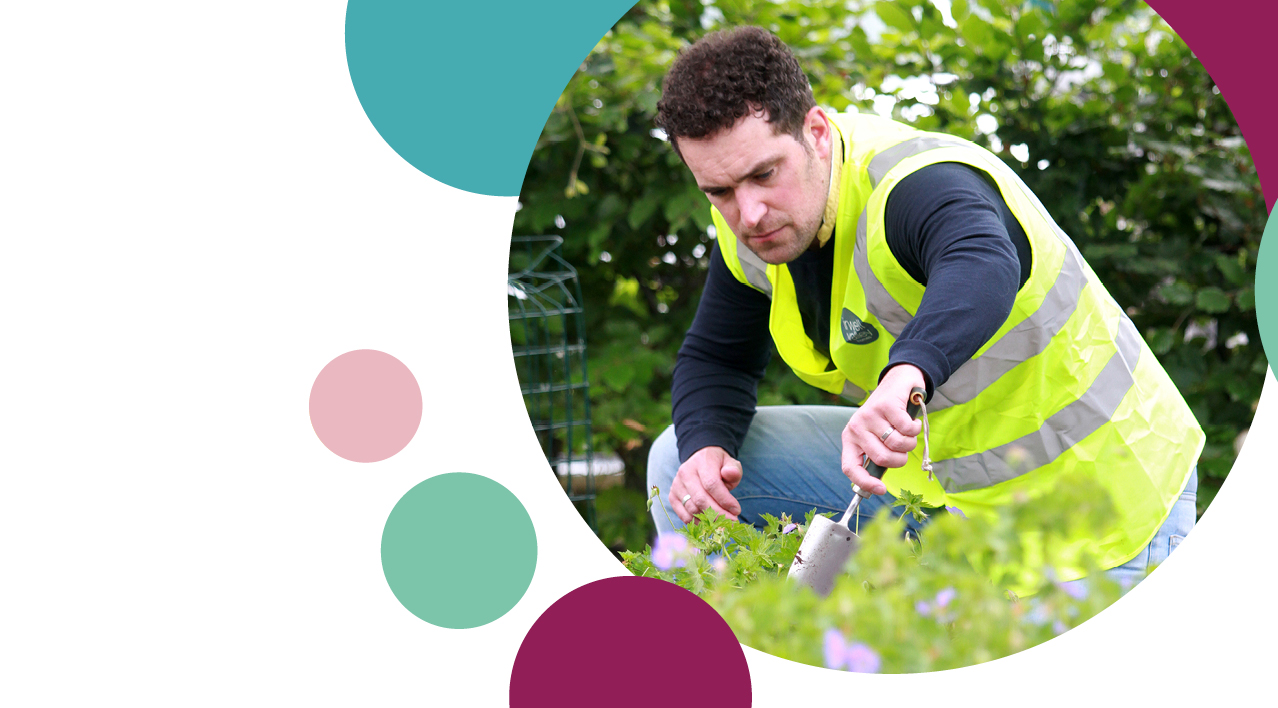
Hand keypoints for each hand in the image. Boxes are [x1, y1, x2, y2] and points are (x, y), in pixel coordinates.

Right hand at [669, 446, 742, 523]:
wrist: (701, 461)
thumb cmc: (718, 466)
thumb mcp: (730, 463)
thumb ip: (733, 470)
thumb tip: (731, 474)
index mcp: (701, 462)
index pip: (711, 484)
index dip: (724, 500)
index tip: (736, 510)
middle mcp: (685, 472)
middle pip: (701, 499)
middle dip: (718, 514)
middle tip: (732, 522)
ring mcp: (677, 485)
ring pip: (692, 509)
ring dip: (709, 520)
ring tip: (722, 523)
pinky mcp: (673, 497)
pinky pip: (684, 515)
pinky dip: (697, 523)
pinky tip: (710, 524)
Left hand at [840, 364, 925, 494]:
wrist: (897, 382)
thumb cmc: (887, 417)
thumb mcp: (876, 437)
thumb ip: (875, 457)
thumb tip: (877, 486)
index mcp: (850, 439)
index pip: (850, 467)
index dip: (864, 482)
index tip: (881, 490)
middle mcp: (856, 427)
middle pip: (881, 458)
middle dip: (900, 459)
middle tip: (903, 448)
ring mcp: (870, 415)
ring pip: (897, 444)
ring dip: (910, 442)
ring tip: (907, 432)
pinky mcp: (886, 405)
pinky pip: (907, 429)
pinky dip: (915, 428)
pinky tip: (912, 420)